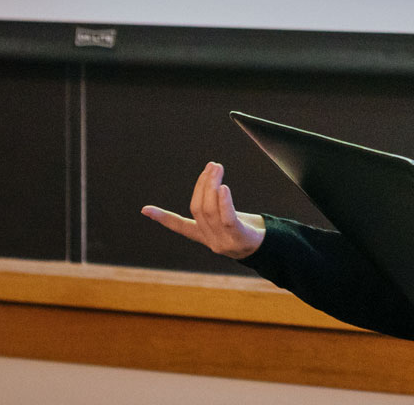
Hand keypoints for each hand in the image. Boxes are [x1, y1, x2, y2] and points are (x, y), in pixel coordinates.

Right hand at [141, 161, 266, 258]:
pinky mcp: (239, 239)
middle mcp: (211, 240)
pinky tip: (223, 187)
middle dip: (202, 184)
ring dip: (212, 186)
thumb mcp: (226, 219)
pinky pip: (227, 218)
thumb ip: (215, 206)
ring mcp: (224, 242)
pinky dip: (224, 202)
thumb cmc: (246, 229)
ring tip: (217, 168)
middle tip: (211, 166)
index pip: (180, 227)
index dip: (163, 218)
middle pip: (198, 208)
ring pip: (210, 211)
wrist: (269, 248)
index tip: (144, 209)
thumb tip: (211, 179)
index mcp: (204, 236)